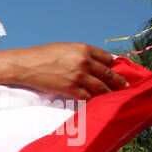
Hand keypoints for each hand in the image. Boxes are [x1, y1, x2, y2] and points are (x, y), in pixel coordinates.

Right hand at [9, 43, 130, 99]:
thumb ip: (79, 54)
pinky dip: (93, 100)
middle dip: (118, 81)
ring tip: (116, 97)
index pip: (106, 57)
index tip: (116, 70)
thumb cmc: (41, 55)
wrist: (25, 65)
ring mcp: (78, 76)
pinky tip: (98, 103)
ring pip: (101, 87)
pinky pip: (87, 97)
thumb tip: (89, 62)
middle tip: (126, 86)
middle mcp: (84, 61)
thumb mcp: (64, 48)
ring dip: (109, 93)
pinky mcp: (70, 88)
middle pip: (108, 73)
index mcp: (83, 49)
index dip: (113, 64)